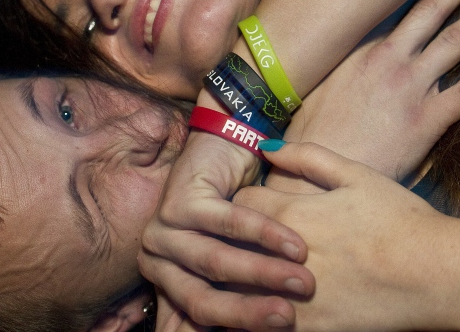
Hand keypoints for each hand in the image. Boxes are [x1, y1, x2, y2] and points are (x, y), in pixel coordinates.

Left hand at [139, 131, 315, 330]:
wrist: (228, 147)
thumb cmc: (237, 210)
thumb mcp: (229, 258)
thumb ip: (222, 297)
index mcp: (165, 278)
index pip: (193, 320)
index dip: (234, 330)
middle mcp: (156, 256)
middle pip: (202, 300)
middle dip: (249, 313)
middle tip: (289, 317)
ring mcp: (163, 228)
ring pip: (217, 262)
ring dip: (264, 275)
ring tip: (303, 282)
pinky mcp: (181, 199)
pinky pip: (230, 223)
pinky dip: (267, 236)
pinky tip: (296, 247)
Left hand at [236, 141, 450, 331]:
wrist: (437, 275)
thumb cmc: (401, 220)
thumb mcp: (357, 176)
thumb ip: (308, 157)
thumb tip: (266, 146)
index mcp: (293, 214)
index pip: (239, 204)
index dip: (243, 203)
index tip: (254, 206)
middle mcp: (283, 257)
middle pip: (232, 248)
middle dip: (234, 243)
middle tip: (245, 241)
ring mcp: (293, 298)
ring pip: (239, 291)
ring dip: (241, 281)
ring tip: (252, 275)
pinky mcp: (309, 329)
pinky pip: (263, 325)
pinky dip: (258, 315)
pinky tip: (270, 305)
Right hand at [277, 0, 459, 184]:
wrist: (312, 176)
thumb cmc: (313, 136)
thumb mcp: (317, 87)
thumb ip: (341, 64)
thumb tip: (348, 51)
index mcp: (360, 50)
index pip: (396, 7)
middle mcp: (387, 59)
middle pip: (430, 10)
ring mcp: (409, 87)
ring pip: (455, 40)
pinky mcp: (425, 119)